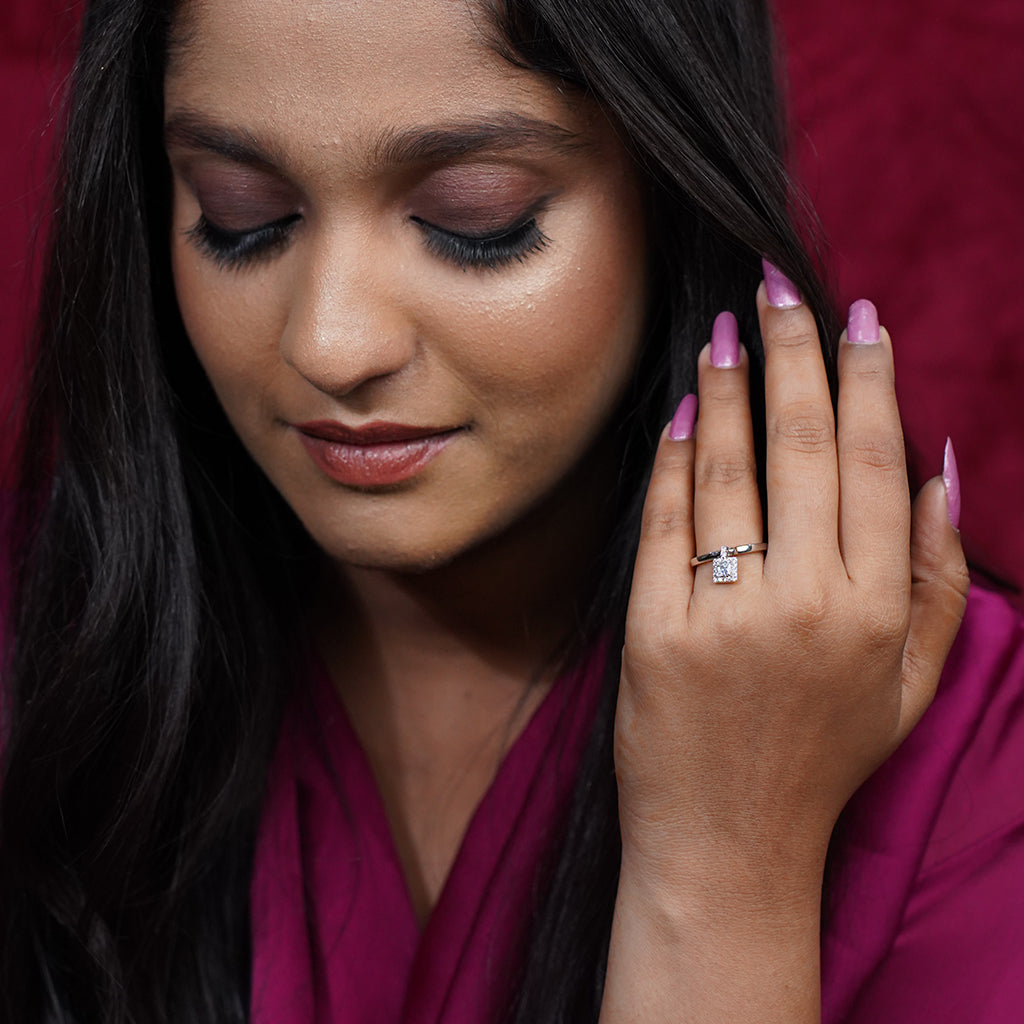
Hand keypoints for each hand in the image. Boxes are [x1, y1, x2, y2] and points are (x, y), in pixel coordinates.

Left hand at [600, 277, 968, 1021]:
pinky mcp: (655, 629)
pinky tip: (678, 412)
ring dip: (727, 388)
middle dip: (793, 353)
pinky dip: (671, 460)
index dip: (869, 381)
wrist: (729, 844)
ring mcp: (724, 614)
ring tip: (726, 328)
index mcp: (877, 609)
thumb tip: (943, 464)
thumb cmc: (824, 758)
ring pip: (729, 471)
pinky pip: (665, 522)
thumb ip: (940, 577)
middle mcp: (807, 601)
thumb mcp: (912, 684)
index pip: (878, 465)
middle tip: (779, 284)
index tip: (859, 317)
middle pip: (806, 448)